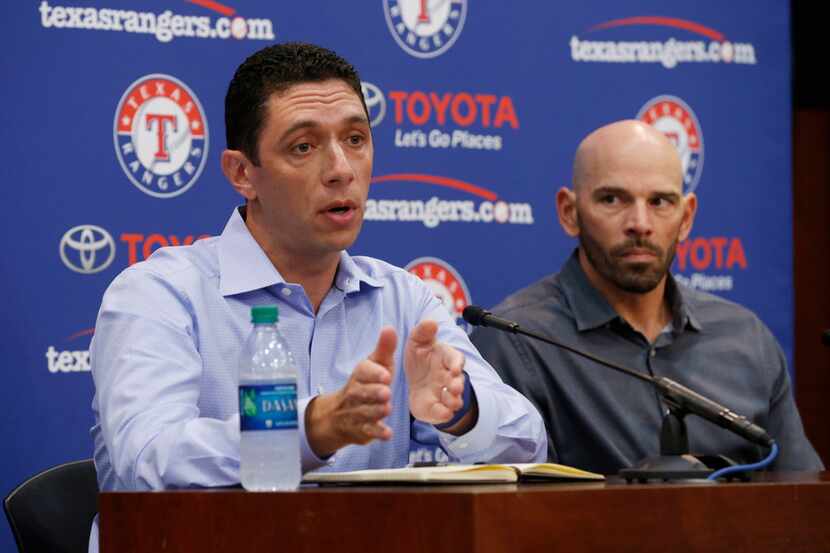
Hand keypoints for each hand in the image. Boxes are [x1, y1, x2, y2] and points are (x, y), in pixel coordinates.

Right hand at [305, 327, 396, 456]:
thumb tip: (390, 328)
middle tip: (386, 392)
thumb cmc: (367, 383)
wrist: (339, 415)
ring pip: (365, 412)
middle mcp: (355, 393)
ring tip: (386, 409)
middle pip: (361, 392)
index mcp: (360, 375)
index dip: (374, 373)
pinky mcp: (361, 430)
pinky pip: (368, 432)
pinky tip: (387, 433)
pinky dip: (377, 433)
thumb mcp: (376, 365)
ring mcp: (356, 412)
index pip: (363, 372)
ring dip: (375, 411)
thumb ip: (384, 349)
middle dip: (373, 392)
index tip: (386, 375)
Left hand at [405, 320, 467, 426]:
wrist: (414, 380)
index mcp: (445, 359)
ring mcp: (443, 394)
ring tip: (450, 401)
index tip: (454, 369)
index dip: (456, 364)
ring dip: (453, 400)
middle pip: (458, 382)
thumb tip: (431, 322)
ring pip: (454, 399)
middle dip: (458, 385)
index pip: (456, 359)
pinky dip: (443, 414)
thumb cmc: (420, 357)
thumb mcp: (417, 341)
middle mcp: (448, 378)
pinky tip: (442, 413)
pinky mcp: (436, 408)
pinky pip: (442, 413)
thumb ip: (423, 331)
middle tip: (454, 388)